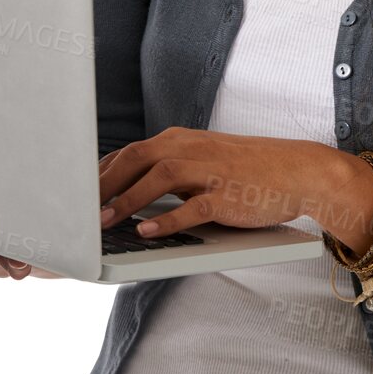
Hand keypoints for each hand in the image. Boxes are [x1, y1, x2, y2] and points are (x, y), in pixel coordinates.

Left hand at [98, 129, 358, 240]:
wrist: (297, 170)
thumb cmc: (245, 170)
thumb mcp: (201, 160)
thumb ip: (167, 171)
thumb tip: (125, 191)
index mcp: (180, 140)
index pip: (128, 152)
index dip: (98, 173)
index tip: (74, 193)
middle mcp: (191, 149)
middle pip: (136, 158)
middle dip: (102, 184)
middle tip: (77, 209)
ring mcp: (210, 171)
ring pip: (159, 178)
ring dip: (127, 200)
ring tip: (103, 222)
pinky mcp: (228, 196)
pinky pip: (193, 207)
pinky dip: (168, 220)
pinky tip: (147, 233)